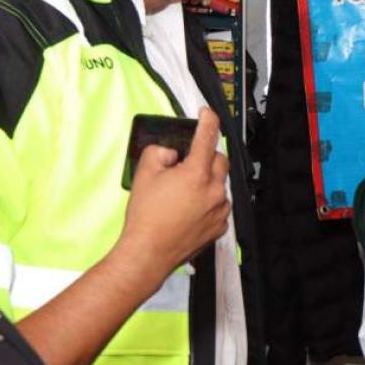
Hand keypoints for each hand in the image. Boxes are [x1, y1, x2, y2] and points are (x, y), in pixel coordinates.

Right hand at [113, 107, 229, 280]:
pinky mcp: (220, 226)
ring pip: (220, 185)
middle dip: (207, 157)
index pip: (207, 138)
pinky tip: (189, 211)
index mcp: (197, 174)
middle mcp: (215, 190)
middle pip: (220, 161)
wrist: (148, 252)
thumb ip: (160, 153)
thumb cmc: (145, 214)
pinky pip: (219, 206)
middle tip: (187, 163)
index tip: (207, 113)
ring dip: (207, 182)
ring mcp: (220, 210)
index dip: (208, 121)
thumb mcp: (144, 174)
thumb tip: (172, 152)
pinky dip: (208, 203)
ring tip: (184, 193)